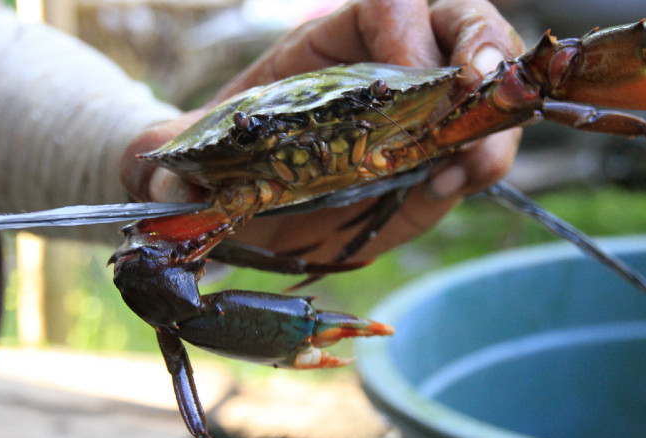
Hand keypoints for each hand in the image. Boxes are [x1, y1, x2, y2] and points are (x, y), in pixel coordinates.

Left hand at [120, 0, 522, 261]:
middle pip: (458, 23)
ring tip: (468, 167)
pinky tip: (453, 186)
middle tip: (479, 89)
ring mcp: (418, 114)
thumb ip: (163, 152)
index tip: (405, 80)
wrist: (249, 209)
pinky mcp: (435, 159)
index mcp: (327, 45)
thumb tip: (155, 165)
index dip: (406, 29)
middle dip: (481, 49)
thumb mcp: (185, 152)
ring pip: (484, 87)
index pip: (386, 3)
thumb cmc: (224, 166)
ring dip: (491, 121)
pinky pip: (477, 148)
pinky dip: (480, 163)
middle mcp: (385, 67)